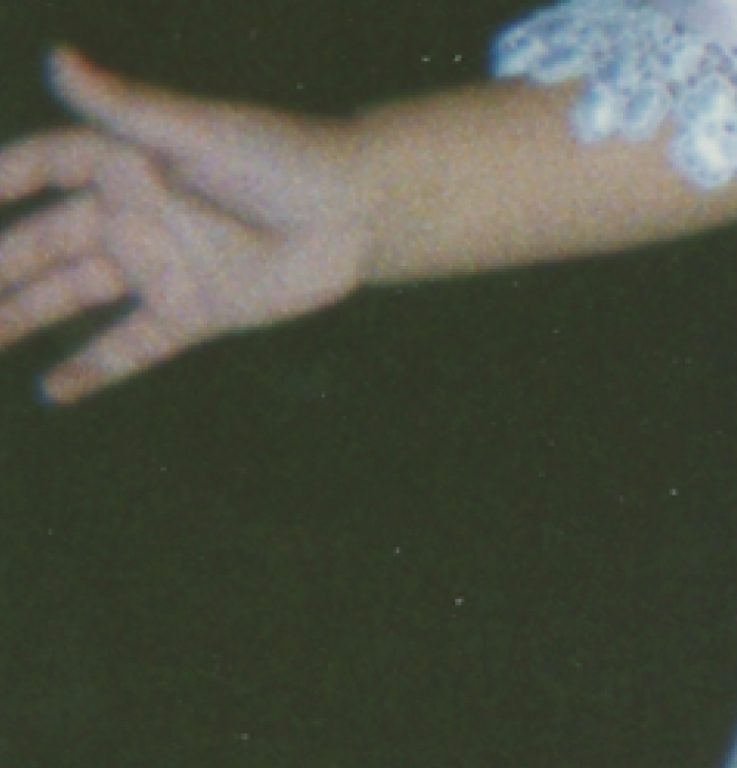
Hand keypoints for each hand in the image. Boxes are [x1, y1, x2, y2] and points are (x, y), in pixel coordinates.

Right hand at [0, 48, 369, 404]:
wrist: (352, 213)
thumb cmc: (279, 155)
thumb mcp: (194, 130)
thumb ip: (124, 106)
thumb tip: (57, 59)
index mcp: (122, 160)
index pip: (42, 167)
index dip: (3, 179)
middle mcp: (131, 214)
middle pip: (44, 241)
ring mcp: (160, 267)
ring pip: (72, 296)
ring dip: (23, 314)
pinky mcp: (193, 313)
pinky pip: (132, 346)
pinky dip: (93, 369)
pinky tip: (53, 390)